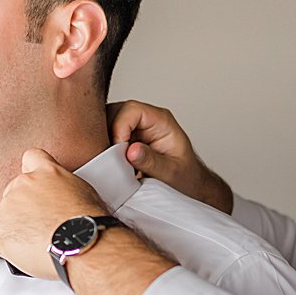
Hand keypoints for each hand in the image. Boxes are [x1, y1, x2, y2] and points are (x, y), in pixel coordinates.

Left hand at [0, 149, 110, 279]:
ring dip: (18, 225)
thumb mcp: (84, 192)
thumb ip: (63, 187)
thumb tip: (62, 198)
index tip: (36, 185)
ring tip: (40, 240)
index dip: (32, 173)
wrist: (79, 245)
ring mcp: (9, 205)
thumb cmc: (88, 224)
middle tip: (42, 223)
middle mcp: (24, 184)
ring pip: (6, 214)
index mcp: (47, 171)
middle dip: (25, 206)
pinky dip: (11, 244)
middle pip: (15, 190)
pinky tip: (29, 249)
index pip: (31, 158)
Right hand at [107, 100, 234, 213]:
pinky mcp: (128, 139)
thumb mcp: (172, 173)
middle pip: (116, 112)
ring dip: (105, 143)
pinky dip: (106, 150)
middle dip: (108, 134)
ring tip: (113, 162)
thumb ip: (152, 162)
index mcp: (161, 121)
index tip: (119, 150)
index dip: (120, 127)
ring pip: (108, 123)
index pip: (132, 110)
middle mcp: (147, 120)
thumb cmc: (186, 177)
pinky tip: (113, 164)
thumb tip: (131, 151)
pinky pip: (108, 136)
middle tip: (111, 158)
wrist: (189, 185)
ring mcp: (136, 128)